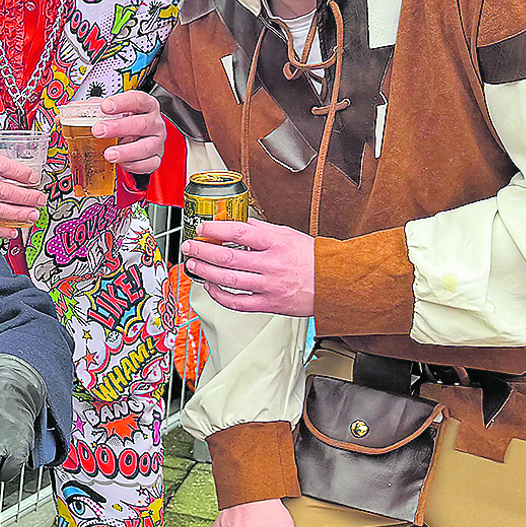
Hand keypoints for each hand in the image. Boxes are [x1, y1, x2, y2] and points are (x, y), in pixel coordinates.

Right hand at [0, 147, 43, 239]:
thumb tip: (19, 172)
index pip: (1, 166)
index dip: (20, 173)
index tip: (34, 177)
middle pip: (3, 190)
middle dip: (26, 197)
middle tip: (40, 199)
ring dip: (18, 214)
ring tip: (32, 215)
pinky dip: (0, 230)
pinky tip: (12, 230)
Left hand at [96, 90, 164, 174]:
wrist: (140, 138)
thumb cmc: (127, 121)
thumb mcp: (113, 111)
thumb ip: (94, 109)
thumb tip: (71, 112)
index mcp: (145, 106)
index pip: (137, 100)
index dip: (122, 102)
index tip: (105, 106)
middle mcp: (153, 123)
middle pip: (141, 124)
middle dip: (117, 128)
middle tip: (98, 131)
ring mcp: (156, 141)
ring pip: (145, 147)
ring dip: (125, 151)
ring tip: (108, 154)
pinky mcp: (155, 158)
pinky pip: (148, 164)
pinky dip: (133, 165)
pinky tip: (121, 163)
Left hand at [181, 218, 314, 316]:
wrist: (336, 283)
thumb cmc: (314, 259)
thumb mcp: (289, 235)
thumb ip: (262, 230)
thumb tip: (238, 223)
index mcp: (276, 243)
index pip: (239, 232)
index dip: (216, 229)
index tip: (202, 227)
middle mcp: (271, 264)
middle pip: (228, 256)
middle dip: (202, 250)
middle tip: (189, 246)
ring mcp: (269, 286)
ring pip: (229, 279)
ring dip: (206, 271)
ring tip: (193, 265)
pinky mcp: (269, 304)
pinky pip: (238, 302)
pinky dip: (220, 295)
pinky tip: (211, 287)